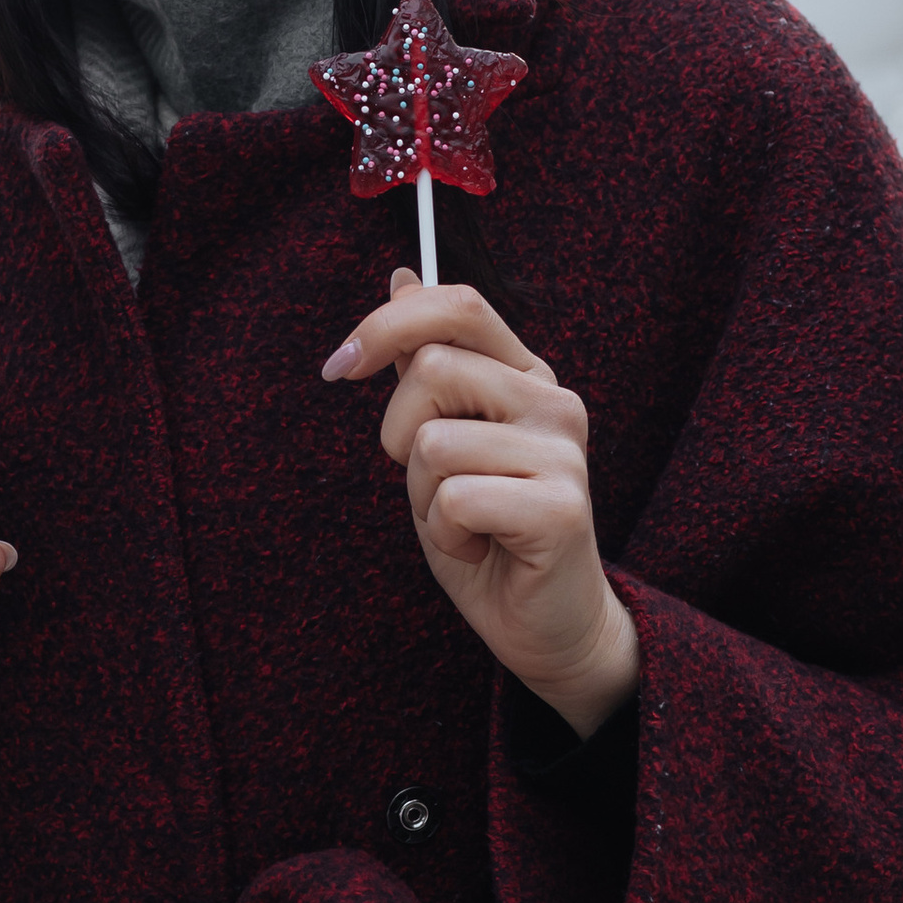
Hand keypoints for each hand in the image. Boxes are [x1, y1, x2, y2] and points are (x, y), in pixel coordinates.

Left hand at [321, 272, 639, 737]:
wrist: (546, 625)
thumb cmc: (487, 533)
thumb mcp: (440, 443)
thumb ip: (424, 367)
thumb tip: (401, 277)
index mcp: (526, 376)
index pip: (457, 305)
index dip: (387, 323)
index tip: (339, 367)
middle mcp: (554, 402)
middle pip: (432, 368)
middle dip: (397, 432)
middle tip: (430, 483)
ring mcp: (564, 452)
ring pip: (432, 441)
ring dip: (422, 496)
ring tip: (463, 522)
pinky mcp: (562, 507)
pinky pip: (454, 498)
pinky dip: (445, 534)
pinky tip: (480, 549)